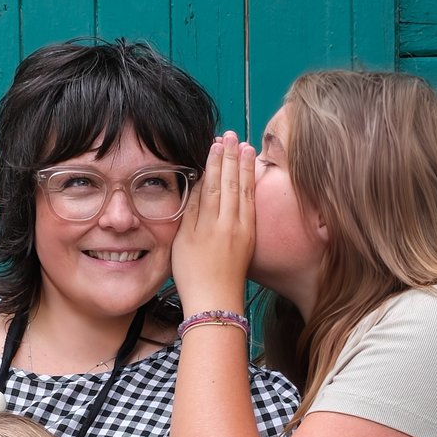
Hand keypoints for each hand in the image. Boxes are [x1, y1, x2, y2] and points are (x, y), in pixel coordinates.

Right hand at [171, 131, 256, 315]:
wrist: (215, 301)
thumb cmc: (193, 275)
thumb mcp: (183, 242)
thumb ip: (191, 212)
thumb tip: (199, 185)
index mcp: (209, 222)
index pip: (213, 183)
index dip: (215, 161)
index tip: (216, 143)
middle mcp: (229, 222)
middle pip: (231, 182)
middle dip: (231, 157)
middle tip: (232, 135)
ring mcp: (243, 230)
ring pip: (245, 191)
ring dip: (245, 167)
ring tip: (247, 147)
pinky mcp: (250, 238)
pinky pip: (252, 204)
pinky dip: (252, 187)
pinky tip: (253, 177)